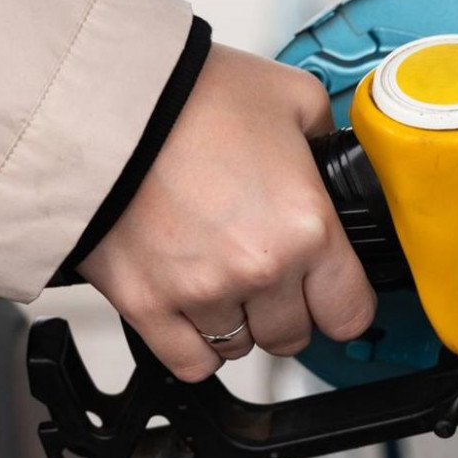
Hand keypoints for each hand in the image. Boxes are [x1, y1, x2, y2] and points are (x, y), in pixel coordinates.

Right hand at [81, 45, 375, 381]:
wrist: (107, 102)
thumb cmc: (193, 95)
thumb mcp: (291, 95)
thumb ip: (322, 135)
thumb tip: (326, 155)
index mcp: (306, 225)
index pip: (350, 311)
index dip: (343, 302)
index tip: (330, 292)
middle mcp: (260, 269)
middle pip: (293, 336)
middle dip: (287, 309)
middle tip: (269, 273)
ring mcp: (202, 293)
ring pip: (239, 347)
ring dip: (237, 321)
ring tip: (221, 276)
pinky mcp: (146, 304)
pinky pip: (189, 362)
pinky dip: (195, 345)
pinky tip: (193, 310)